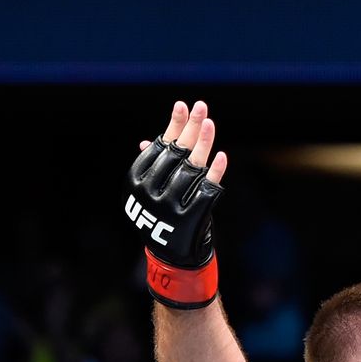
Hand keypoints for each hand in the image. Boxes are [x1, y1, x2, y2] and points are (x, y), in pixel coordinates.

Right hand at [130, 101, 228, 305]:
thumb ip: (155, 166)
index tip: (182, 106)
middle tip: (201, 106)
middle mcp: (151, 192)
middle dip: (190, 127)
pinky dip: (215, 173)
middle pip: (176, 153)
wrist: (171, 256)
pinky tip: (222, 156)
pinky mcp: (191, 217)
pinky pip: (206, 191)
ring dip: (203, 144)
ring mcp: (171, 205)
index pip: (160, 146)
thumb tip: (150, 141)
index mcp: (138, 181)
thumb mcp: (153, 191)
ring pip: (191, 168)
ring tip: (210, 122)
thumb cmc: (164, 216)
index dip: (173, 125)